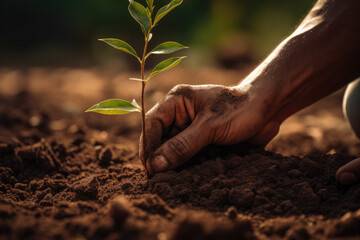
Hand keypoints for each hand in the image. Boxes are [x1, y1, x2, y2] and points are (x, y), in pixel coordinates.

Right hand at [139, 84, 280, 173]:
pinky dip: (186, 168)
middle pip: (159, 140)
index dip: (148, 146)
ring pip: (172, 151)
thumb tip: (156, 166)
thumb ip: (183, 146)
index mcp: (176, 102)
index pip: (151, 124)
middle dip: (159, 159)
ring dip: (173, 166)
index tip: (151, 168)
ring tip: (173, 181)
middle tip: (160, 180)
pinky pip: (186, 157)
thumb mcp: (210, 127)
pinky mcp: (200, 142)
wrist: (268, 110)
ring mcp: (189, 129)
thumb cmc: (240, 109)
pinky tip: (188, 177)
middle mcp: (179, 115)